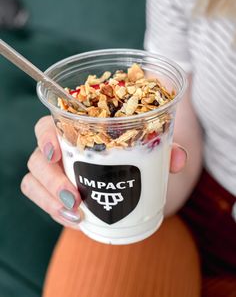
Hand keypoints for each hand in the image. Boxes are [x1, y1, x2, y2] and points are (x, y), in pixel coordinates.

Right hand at [21, 116, 186, 226]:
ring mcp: (55, 172)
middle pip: (37, 158)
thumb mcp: (150, 149)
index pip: (47, 125)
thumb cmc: (136, 154)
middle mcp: (59, 149)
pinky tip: (77, 221)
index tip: (56, 152)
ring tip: (77, 214)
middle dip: (50, 179)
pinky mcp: (56, 194)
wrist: (134, 177)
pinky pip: (44, 202)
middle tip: (74, 197)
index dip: (45, 136)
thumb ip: (165, 149)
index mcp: (75, 130)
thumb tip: (178, 159)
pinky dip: (57, 213)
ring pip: (34, 181)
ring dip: (50, 200)